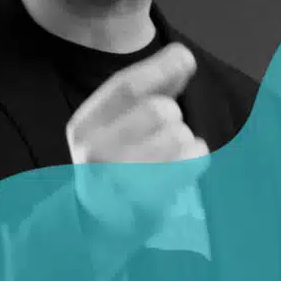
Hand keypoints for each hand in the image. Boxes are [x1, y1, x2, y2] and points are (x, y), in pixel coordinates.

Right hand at [66, 42, 209, 240]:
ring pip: (176, 136)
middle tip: (166, 129)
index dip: (160, 67)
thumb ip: (151, 87)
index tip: (185, 58)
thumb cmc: (120, 162)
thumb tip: (182, 57)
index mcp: (84, 125)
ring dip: (185, 139)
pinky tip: (185, 164)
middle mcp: (94, 151)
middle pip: (156, 109)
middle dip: (172, 114)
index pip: (125, 86)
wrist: (101, 224)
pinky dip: (196, 158)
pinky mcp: (145, 203)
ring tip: (172, 151)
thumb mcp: (121, 122)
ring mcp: (117, 181)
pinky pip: (189, 163)